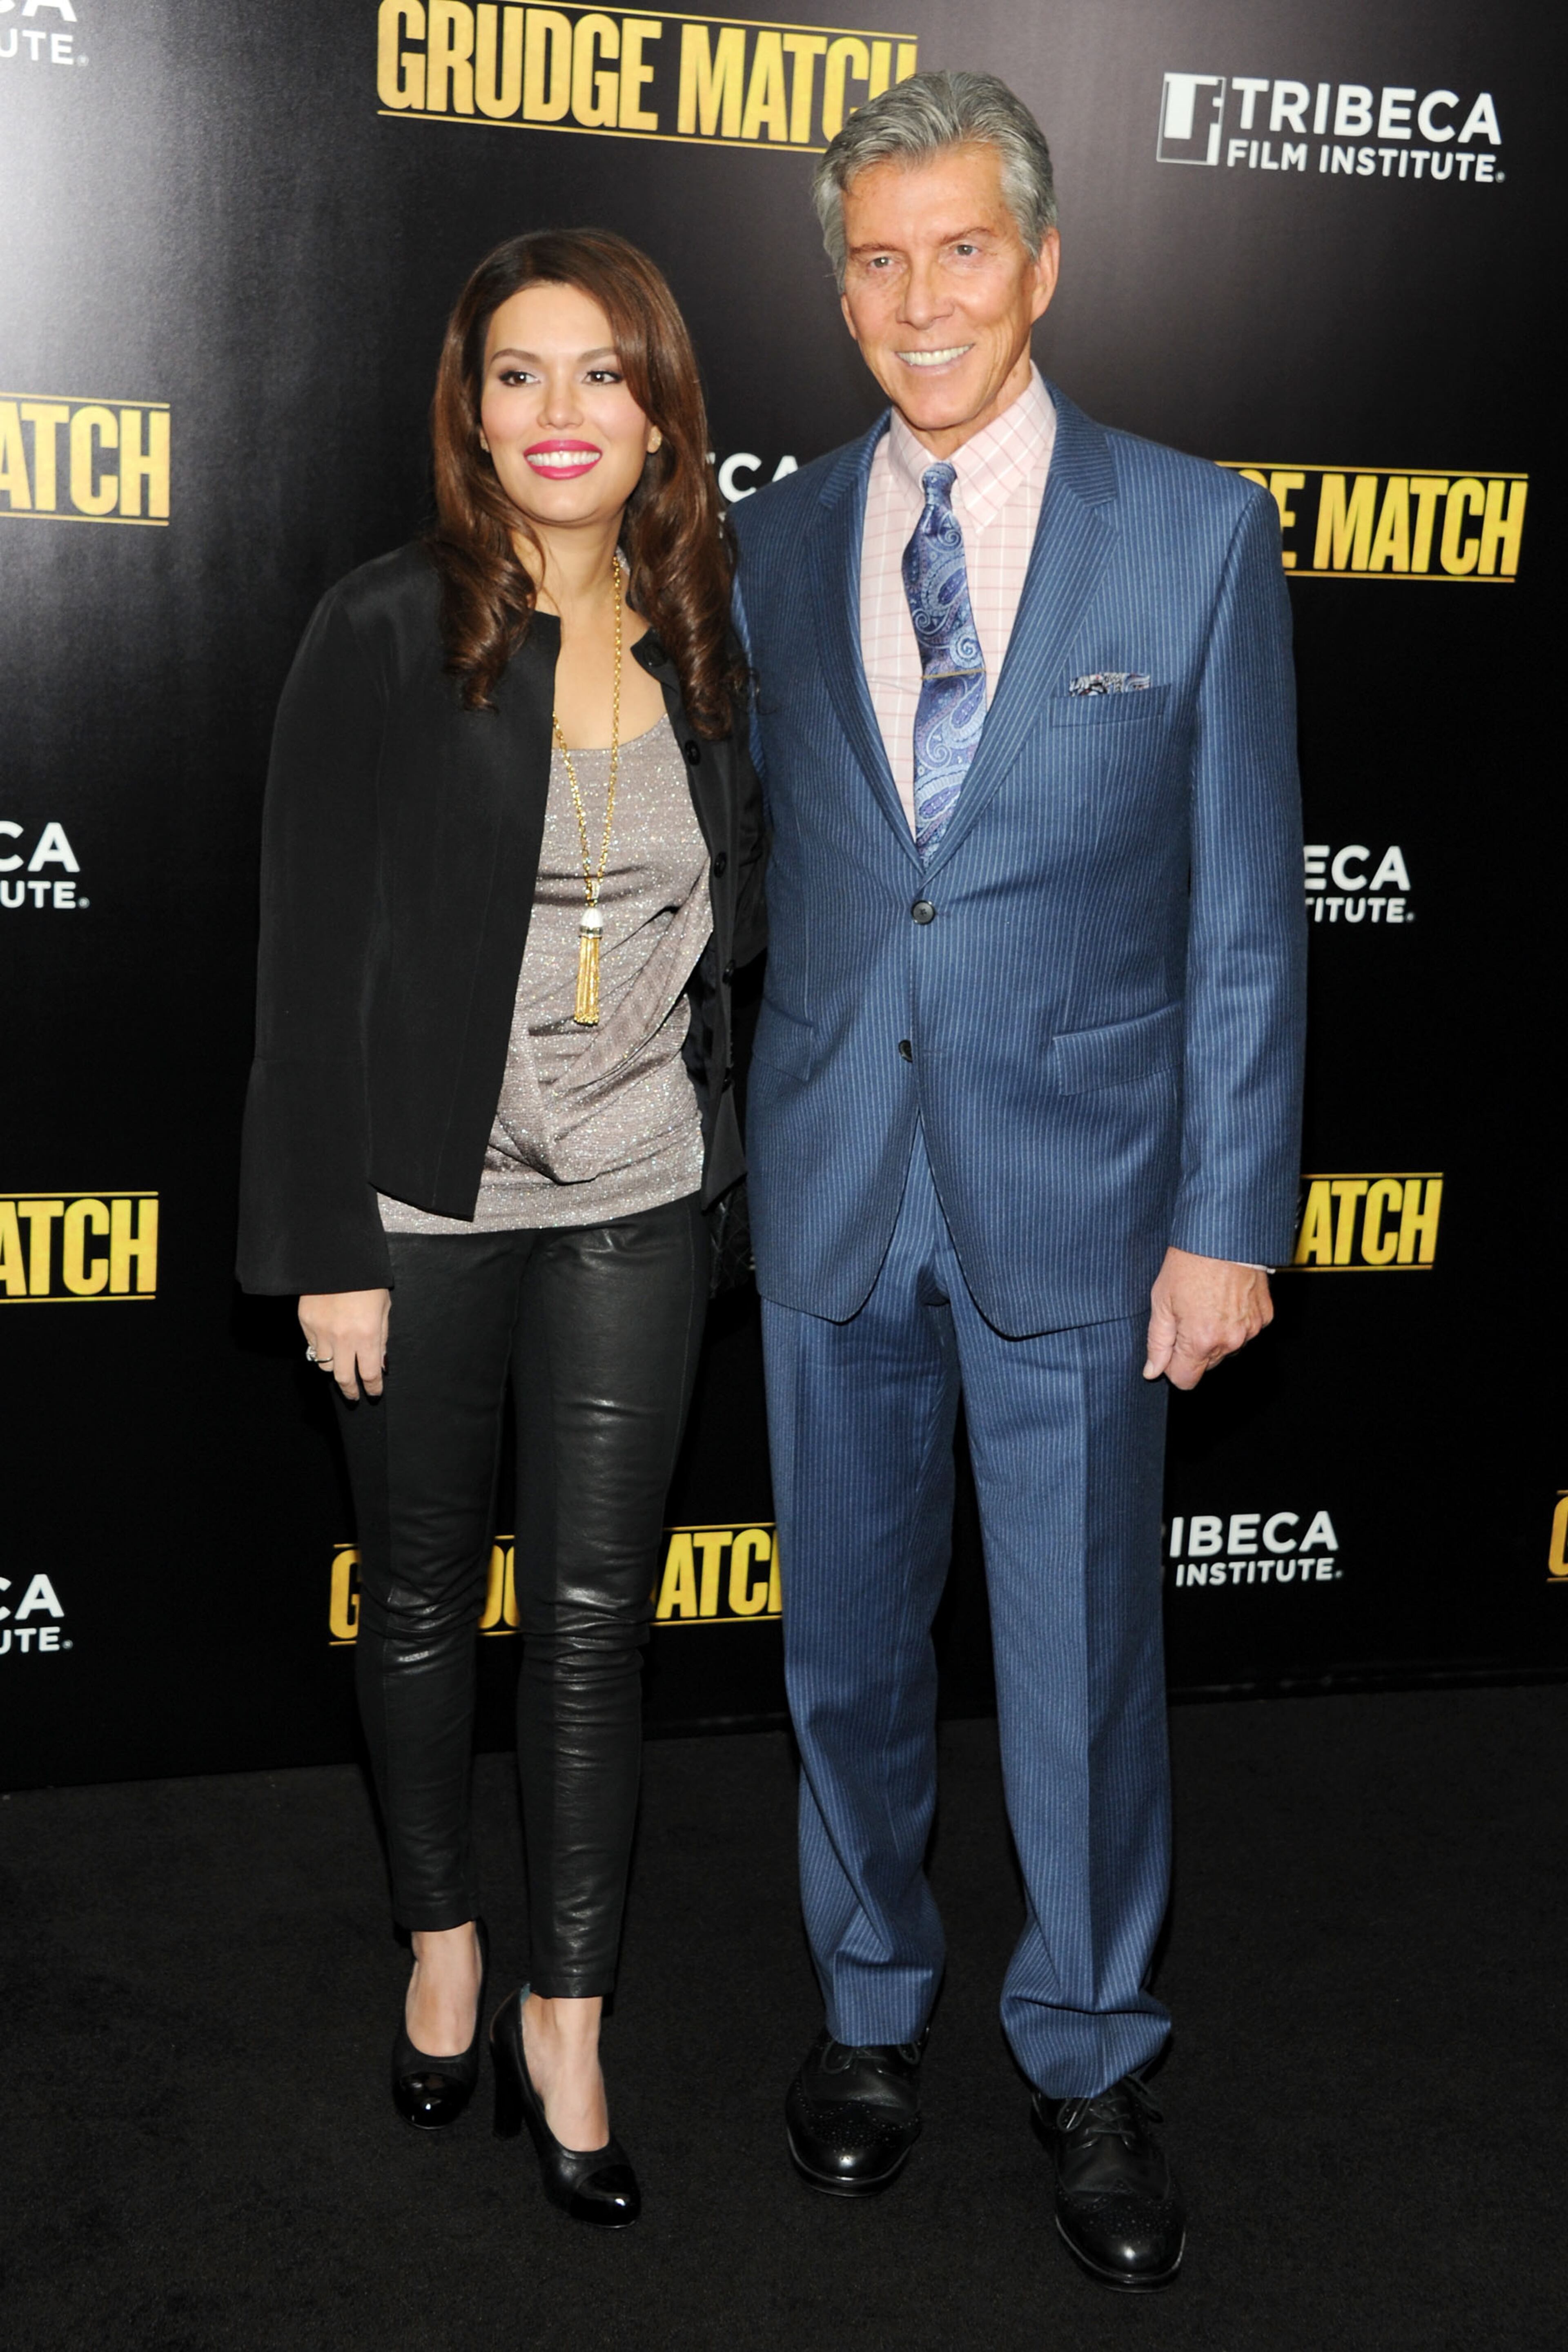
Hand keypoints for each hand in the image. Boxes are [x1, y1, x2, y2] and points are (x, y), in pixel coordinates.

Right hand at [298, 1288, 390, 1399]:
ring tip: (341, 1365)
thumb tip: (380, 1363)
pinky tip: (329, 1341)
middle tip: (354, 1394)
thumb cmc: (366, 1280)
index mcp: (367, 1334)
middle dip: (350, 1390)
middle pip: (343, 1378)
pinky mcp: (306, 1323)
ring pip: (324, 1365)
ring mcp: (321, 1332)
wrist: (336, 1258)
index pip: (369, 1374)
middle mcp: (342, 1338)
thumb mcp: (383, 1308)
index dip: (373, 1387)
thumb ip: (381, 1338)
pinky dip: (321, 1348)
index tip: (374, 1392)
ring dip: (334, 1368)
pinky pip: (313, 1346)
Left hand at [1143, 1249, 1270, 1391]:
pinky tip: (1226, 1298)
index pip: (1185, 1380)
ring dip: (1215, 1335)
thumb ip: (1158, 1343)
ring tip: (1207, 1302)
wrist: (1224, 1236)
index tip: (1170, 1346)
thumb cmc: (1189, 1263)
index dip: (1173, 1366)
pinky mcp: (1264, 1316)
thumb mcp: (1161, 1301)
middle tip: (1187, 1314)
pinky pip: (1245, 1331)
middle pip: (1205, 1364)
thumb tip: (1152, 1371)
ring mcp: (1250, 1329)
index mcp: (1201, 1341)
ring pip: (1226, 1348)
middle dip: (1193, 1347)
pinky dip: (1235, 1321)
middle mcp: (1229, 1341)